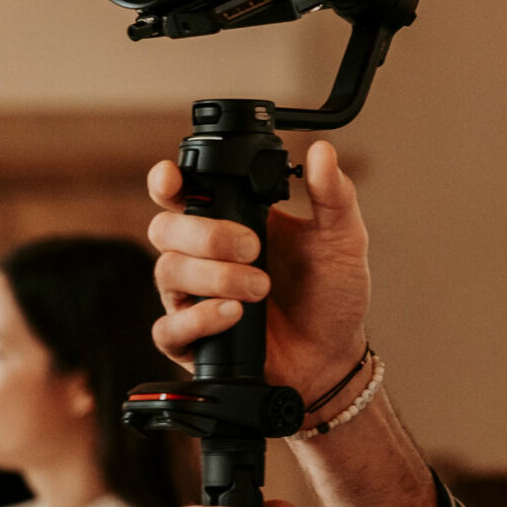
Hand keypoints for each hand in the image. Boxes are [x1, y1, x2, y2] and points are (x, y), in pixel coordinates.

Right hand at [147, 139, 370, 405]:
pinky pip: (169, 328)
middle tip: (252, 247)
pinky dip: (199, 318)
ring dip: (214, 276)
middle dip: (205, 234)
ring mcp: (194, 297)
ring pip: (167, 272)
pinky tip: (233, 314)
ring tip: (259, 287)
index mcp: (231, 221)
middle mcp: (203, 256)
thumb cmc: (331, 293)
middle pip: (165, 228)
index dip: (167, 181)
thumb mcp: (341, 238)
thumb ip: (332, 195)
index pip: (183, 192)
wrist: (335, 354)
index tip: (174, 178)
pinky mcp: (191, 340)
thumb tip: (323, 152)